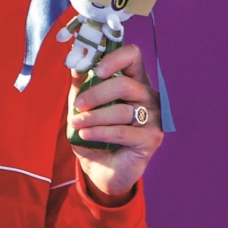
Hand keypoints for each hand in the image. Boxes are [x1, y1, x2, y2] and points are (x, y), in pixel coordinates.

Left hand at [68, 44, 163, 201]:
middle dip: (96, 94)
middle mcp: (147, 96)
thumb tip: (74, 64)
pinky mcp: (151, 138)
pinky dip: (100, 132)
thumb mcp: (82, 109)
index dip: (115, 59)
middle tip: (78, 105)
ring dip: (94, 117)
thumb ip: (79, 86)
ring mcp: (152, 118)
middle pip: (126, 84)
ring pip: (122, 110)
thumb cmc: (94, 135)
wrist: (102, 170)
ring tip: (76, 124)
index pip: (133, 57)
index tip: (96, 71)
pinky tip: (85, 135)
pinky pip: (122, 132)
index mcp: (133, 81)